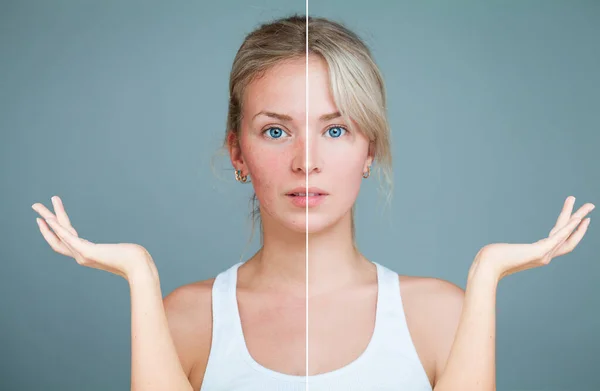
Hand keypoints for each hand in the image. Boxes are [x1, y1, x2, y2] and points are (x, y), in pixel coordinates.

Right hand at [32, 195, 155, 280]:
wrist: (140, 267)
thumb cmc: (136, 260)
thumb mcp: (123, 252)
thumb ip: (120, 252)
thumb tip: (128, 250)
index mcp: (88, 255)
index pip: (65, 241)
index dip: (54, 230)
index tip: (48, 217)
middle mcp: (82, 256)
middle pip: (56, 237)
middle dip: (45, 221)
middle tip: (35, 206)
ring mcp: (82, 255)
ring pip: (59, 234)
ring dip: (48, 218)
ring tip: (37, 205)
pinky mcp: (86, 252)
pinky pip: (67, 237)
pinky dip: (57, 228)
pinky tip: (48, 218)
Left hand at [471, 196, 594, 281]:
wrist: (486, 267)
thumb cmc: (489, 260)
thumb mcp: (501, 252)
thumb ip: (503, 252)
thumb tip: (491, 250)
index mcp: (537, 254)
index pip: (560, 240)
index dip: (571, 229)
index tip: (577, 216)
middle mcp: (544, 256)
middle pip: (569, 236)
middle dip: (579, 220)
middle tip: (590, 205)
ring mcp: (543, 255)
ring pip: (567, 235)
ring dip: (578, 219)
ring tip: (589, 206)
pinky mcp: (540, 251)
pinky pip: (559, 238)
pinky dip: (569, 228)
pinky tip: (577, 218)